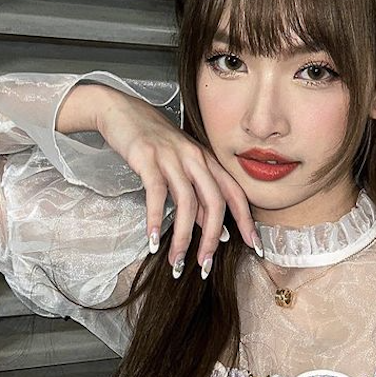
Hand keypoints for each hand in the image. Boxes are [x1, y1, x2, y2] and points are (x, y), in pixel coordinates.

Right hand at [87, 84, 258, 274]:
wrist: (121, 111)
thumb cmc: (152, 141)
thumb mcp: (180, 166)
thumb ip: (196, 195)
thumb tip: (211, 228)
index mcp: (207, 160)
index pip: (235, 194)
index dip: (246, 221)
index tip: (255, 248)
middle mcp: (195, 157)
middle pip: (215, 202)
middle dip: (213, 238)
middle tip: (205, 266)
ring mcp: (172, 156)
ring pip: (186, 202)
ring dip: (182, 237)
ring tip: (176, 262)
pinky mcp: (147, 157)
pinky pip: (156, 193)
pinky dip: (155, 219)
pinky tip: (152, 240)